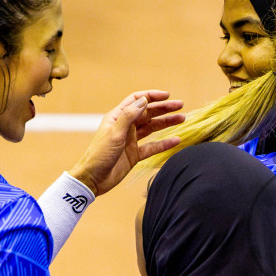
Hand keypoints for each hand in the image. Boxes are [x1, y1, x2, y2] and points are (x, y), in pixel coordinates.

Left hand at [70, 90, 184, 196]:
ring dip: (166, 123)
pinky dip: (164, 143)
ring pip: (152, 128)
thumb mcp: (114, 133)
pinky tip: (176, 140)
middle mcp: (125, 126)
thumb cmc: (99, 155)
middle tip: (181, 106)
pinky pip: (152, 146)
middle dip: (164, 109)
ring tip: (182, 119)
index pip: (137, 100)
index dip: (152, 96)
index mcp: (117, 117)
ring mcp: (131, 140)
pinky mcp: (135, 154)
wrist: (92, 179)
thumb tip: (144, 100)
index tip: (167, 96)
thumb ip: (129, 116)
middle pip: (148, 113)